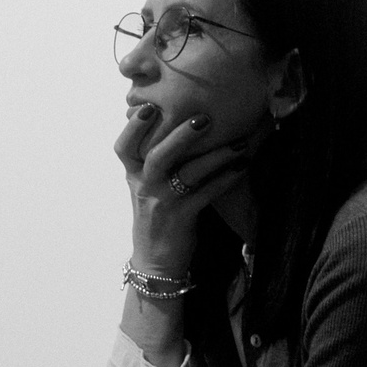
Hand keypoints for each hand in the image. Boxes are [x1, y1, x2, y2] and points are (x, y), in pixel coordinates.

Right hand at [115, 104, 255, 273]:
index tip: (148, 106)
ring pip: (187, 174)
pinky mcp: (182, 218)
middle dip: (180, 134)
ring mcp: (163, 203)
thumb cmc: (156, 213)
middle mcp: (144, 186)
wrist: (155, 260)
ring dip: (215, 155)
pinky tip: (242, 166)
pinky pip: (206, 195)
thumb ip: (151, 155)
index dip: (134, 127)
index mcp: (133, 174)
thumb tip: (172, 118)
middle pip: (158, 155)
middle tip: (204, 117)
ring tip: (239, 141)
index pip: (124, 146)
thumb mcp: (145, 184)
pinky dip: (226, 179)